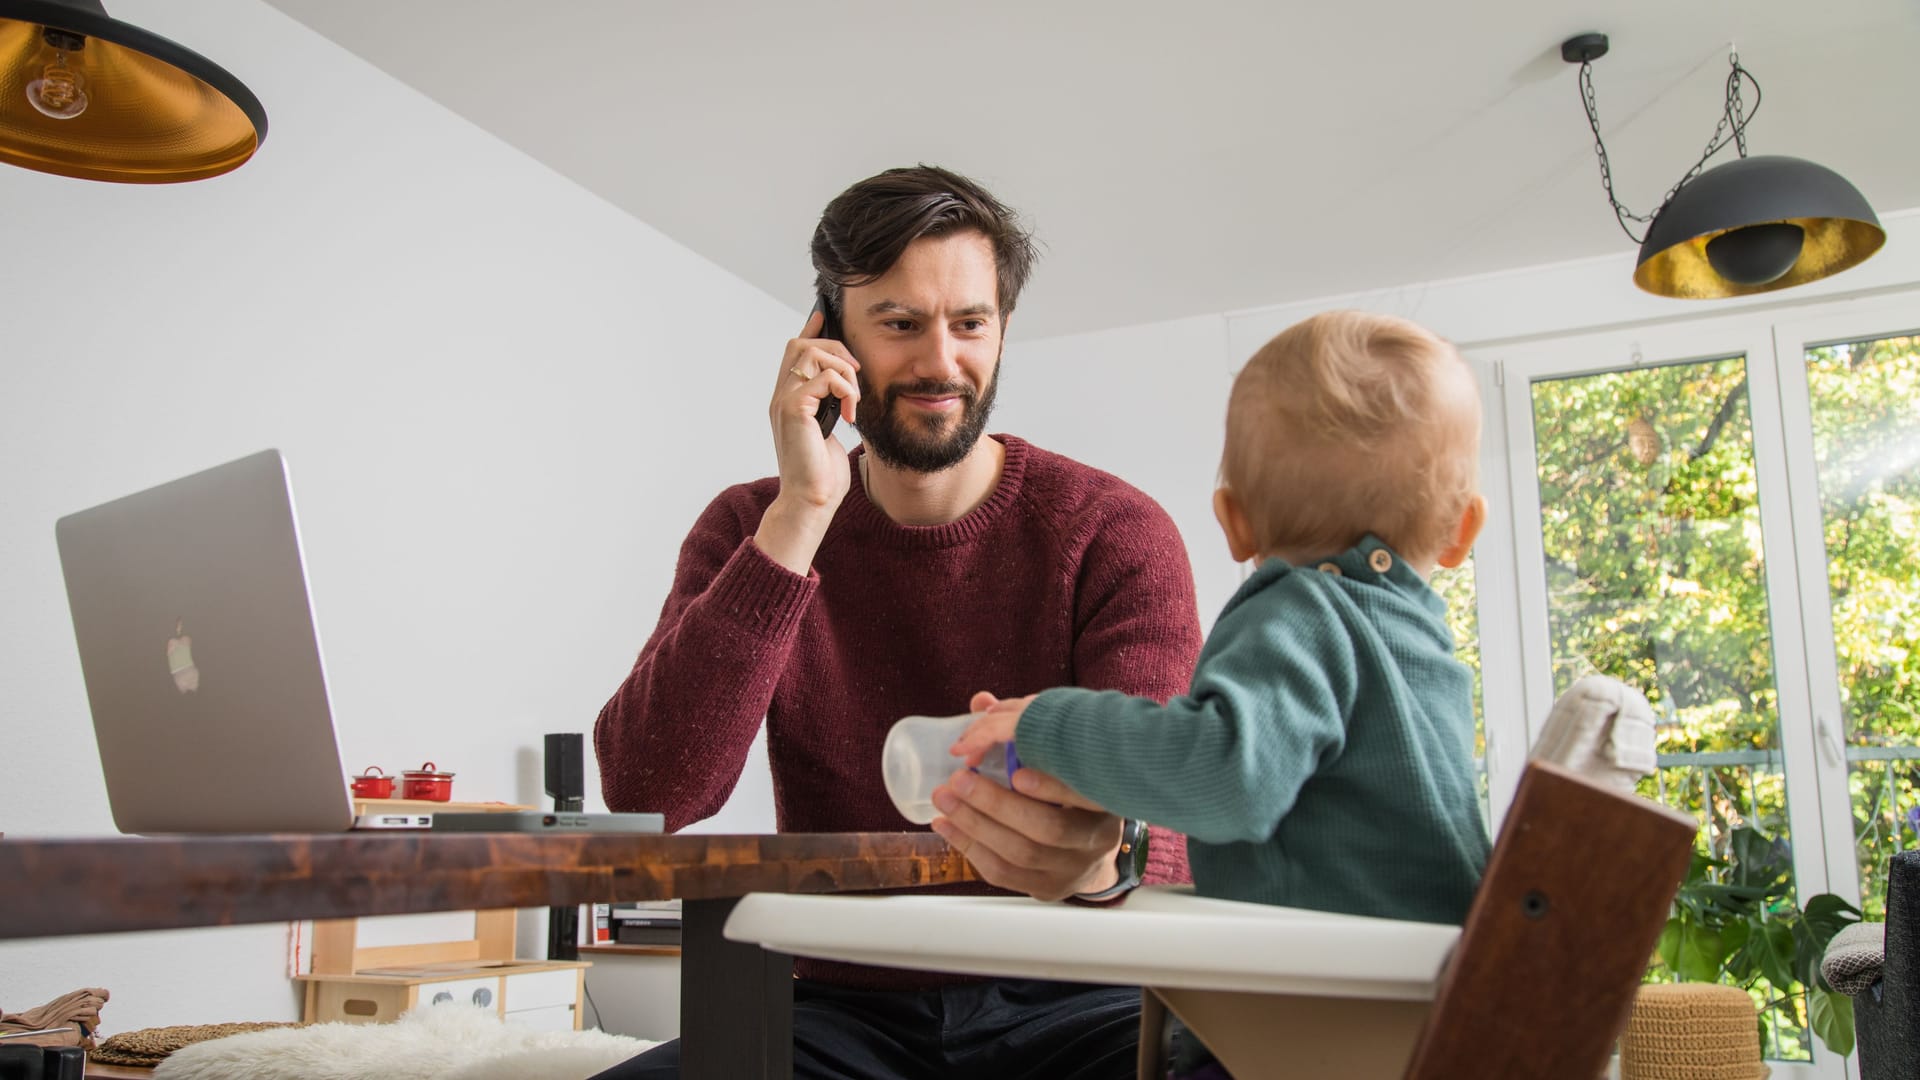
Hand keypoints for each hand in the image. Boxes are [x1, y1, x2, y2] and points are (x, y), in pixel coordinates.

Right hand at [754, 309, 861, 573]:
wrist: (811, 502)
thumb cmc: (822, 475)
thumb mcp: (830, 432)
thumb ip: (831, 407)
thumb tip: (847, 389)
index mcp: (788, 399)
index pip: (795, 351)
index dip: (810, 328)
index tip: (826, 315)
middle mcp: (781, 396)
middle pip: (800, 343)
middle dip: (834, 348)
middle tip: (856, 374)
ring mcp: (784, 402)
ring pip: (810, 353)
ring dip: (842, 370)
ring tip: (854, 398)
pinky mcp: (794, 410)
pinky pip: (822, 377)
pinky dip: (844, 389)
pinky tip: (850, 413)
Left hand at [930, 691, 1121, 901]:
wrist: (1092, 852)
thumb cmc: (1071, 792)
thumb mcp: (1061, 760)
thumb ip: (1025, 730)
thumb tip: (980, 701)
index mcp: (1106, 799)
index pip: (1086, 795)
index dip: (1053, 787)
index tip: (1018, 773)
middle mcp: (1096, 838)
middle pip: (1047, 829)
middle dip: (996, 804)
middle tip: (958, 779)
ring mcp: (1072, 869)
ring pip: (1021, 854)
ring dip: (974, 825)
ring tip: (944, 799)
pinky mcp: (1047, 889)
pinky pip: (1004, 873)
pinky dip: (970, 848)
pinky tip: (947, 826)